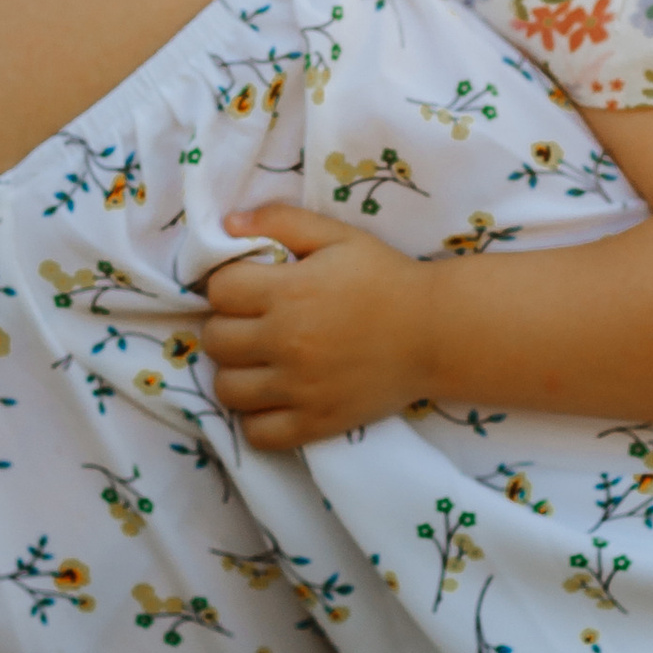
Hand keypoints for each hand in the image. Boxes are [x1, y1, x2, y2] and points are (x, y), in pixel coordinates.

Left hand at [200, 204, 434, 448]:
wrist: (437, 332)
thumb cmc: (386, 278)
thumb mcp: (338, 236)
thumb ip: (281, 220)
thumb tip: (227, 223)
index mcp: (289, 291)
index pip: (219, 290)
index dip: (228, 285)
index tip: (249, 288)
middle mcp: (287, 341)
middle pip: (215, 339)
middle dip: (227, 326)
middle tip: (253, 324)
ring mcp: (300, 388)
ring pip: (226, 388)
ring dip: (235, 372)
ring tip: (258, 362)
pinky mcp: (316, 423)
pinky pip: (257, 433)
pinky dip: (256, 418)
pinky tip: (272, 398)